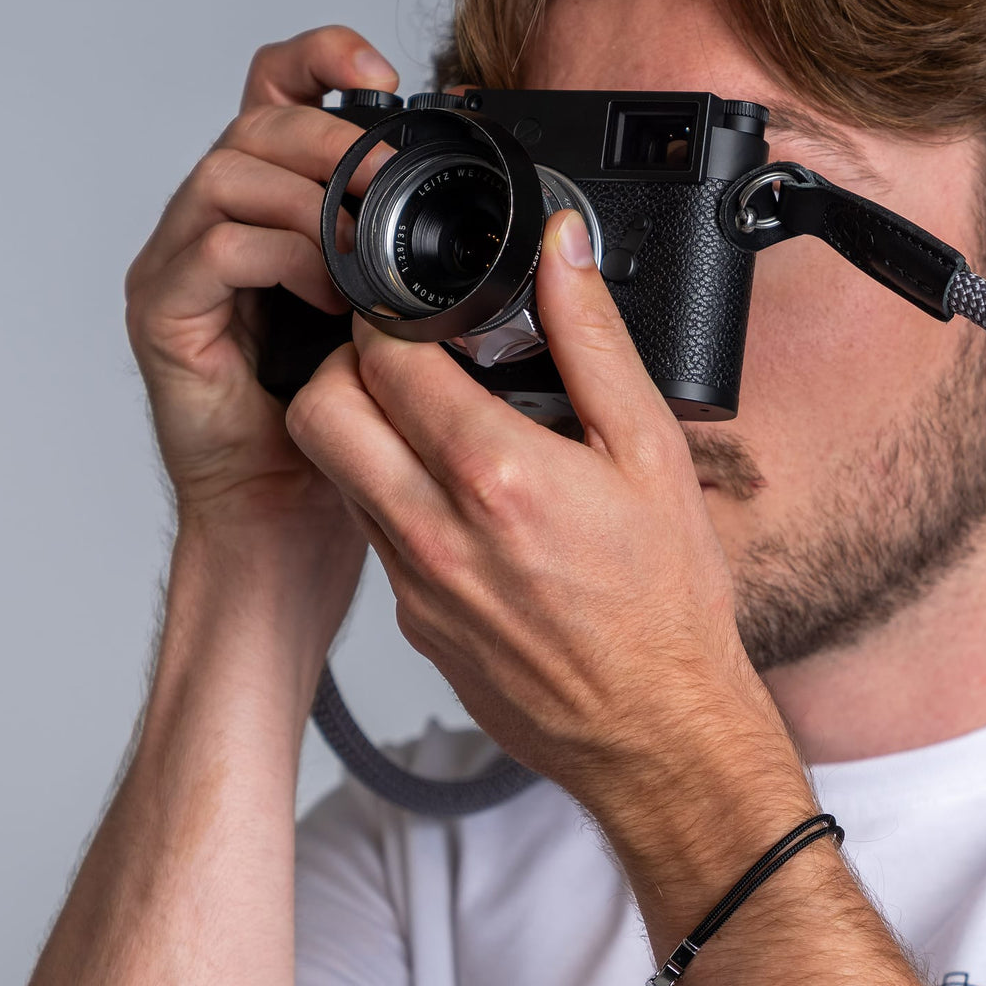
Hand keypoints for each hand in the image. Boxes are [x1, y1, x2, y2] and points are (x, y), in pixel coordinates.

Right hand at [124, 25, 391, 551]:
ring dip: (314, 197)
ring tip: (372, 245)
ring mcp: (183, 259)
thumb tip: (483, 216)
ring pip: (233, 174)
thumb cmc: (343, 414)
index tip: (386, 69)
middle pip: (258, 121)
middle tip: (393, 176)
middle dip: (334, 137)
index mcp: (275, 205)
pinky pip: (218, 249)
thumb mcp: (392, 315)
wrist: (290, 507)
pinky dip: (286, 257)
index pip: (280, 95)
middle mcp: (219, 218)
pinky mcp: (165, 309)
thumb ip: (408, 254)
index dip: (322, 60)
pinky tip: (334, 292)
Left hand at [285, 209, 790, 810]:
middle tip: (401, 357)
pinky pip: (372, 535)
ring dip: (363, 430)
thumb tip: (560, 252)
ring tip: (432, 422)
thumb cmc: (667, 603)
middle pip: (317, 409)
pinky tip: (459, 499)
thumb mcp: (650, 451)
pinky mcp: (413, 625)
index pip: (382, 359)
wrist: (657, 733)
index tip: (417, 310)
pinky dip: (393, 497)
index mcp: (494, 474)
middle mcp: (434, 531)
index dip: (390, 316)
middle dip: (345, 364)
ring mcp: (413, 585)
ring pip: (334, 473)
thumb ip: (592, 339)